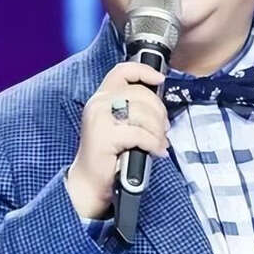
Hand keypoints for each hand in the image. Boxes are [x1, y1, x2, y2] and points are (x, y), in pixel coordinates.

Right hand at [65, 62, 169, 218]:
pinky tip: (156, 152)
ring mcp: (99, 118)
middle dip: (159, 111)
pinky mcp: (104, 136)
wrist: (89, 182)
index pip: (123, 71)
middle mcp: (98, 103)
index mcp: (102, 97)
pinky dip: (153, 143)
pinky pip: (139, 133)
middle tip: (164, 129)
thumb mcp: (119, 124)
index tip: (160, 80)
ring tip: (160, 143)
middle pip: (140, 93)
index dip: (144, 71)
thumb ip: (133, 108)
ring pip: (142, 113)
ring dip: (158, 130)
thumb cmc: (109, 155)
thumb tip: (159, 103)